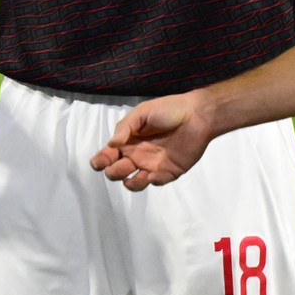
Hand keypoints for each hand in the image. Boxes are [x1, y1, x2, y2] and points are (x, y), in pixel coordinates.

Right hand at [88, 92, 214, 189]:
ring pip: (135, 181)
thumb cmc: (167, 110)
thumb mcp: (141, 113)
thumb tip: (111, 143)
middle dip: (113, 172)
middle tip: (115, 169)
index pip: (108, 154)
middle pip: (117, 170)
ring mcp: (152, 165)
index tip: (98, 164)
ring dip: (130, 183)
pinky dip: (152, 182)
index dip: (100, 161)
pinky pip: (157, 181)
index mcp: (127, 141)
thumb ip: (125, 128)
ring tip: (130, 180)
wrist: (196, 116)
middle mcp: (136, 155)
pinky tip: (152, 175)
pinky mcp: (169, 171)